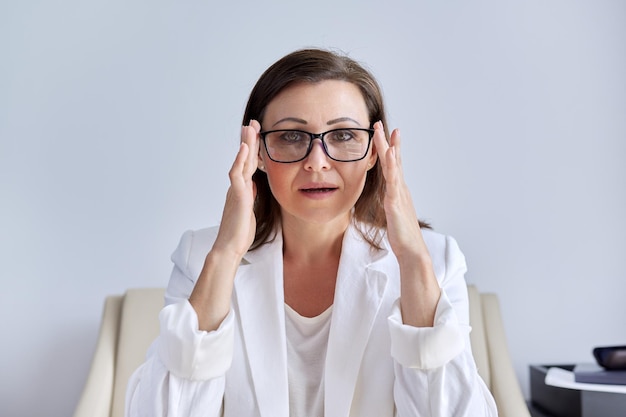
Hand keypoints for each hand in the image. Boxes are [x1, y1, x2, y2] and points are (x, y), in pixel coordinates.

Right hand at [212, 120, 260, 258]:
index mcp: (242, 189)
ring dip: (245, 144)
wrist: (230, 248)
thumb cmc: (239, 233)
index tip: (256, 134)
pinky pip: (237, 174)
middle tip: (252, 122)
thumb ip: (250, 196)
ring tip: (249, 127)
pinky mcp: (237, 196)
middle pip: (244, 158)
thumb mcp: (249, 210)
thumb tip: (254, 185)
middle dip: (249, 140)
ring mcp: (236, 190)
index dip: (253, 149)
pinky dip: (240, 160)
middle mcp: (238, 186)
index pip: (248, 165)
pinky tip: (244, 147)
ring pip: (241, 162)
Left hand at [372, 121, 424, 260]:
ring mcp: (399, 194)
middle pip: (393, 160)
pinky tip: (391, 154)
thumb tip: (387, 198)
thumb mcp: (393, 215)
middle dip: (387, 141)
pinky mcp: (396, 202)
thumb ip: (391, 203)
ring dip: (389, 147)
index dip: (390, 149)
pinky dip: (393, 166)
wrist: (412, 251)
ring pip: (393, 166)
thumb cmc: (402, 235)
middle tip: (380, 124)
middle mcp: (400, 189)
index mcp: (398, 191)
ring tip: (385, 131)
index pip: (393, 166)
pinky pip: (393, 181)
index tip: (386, 133)